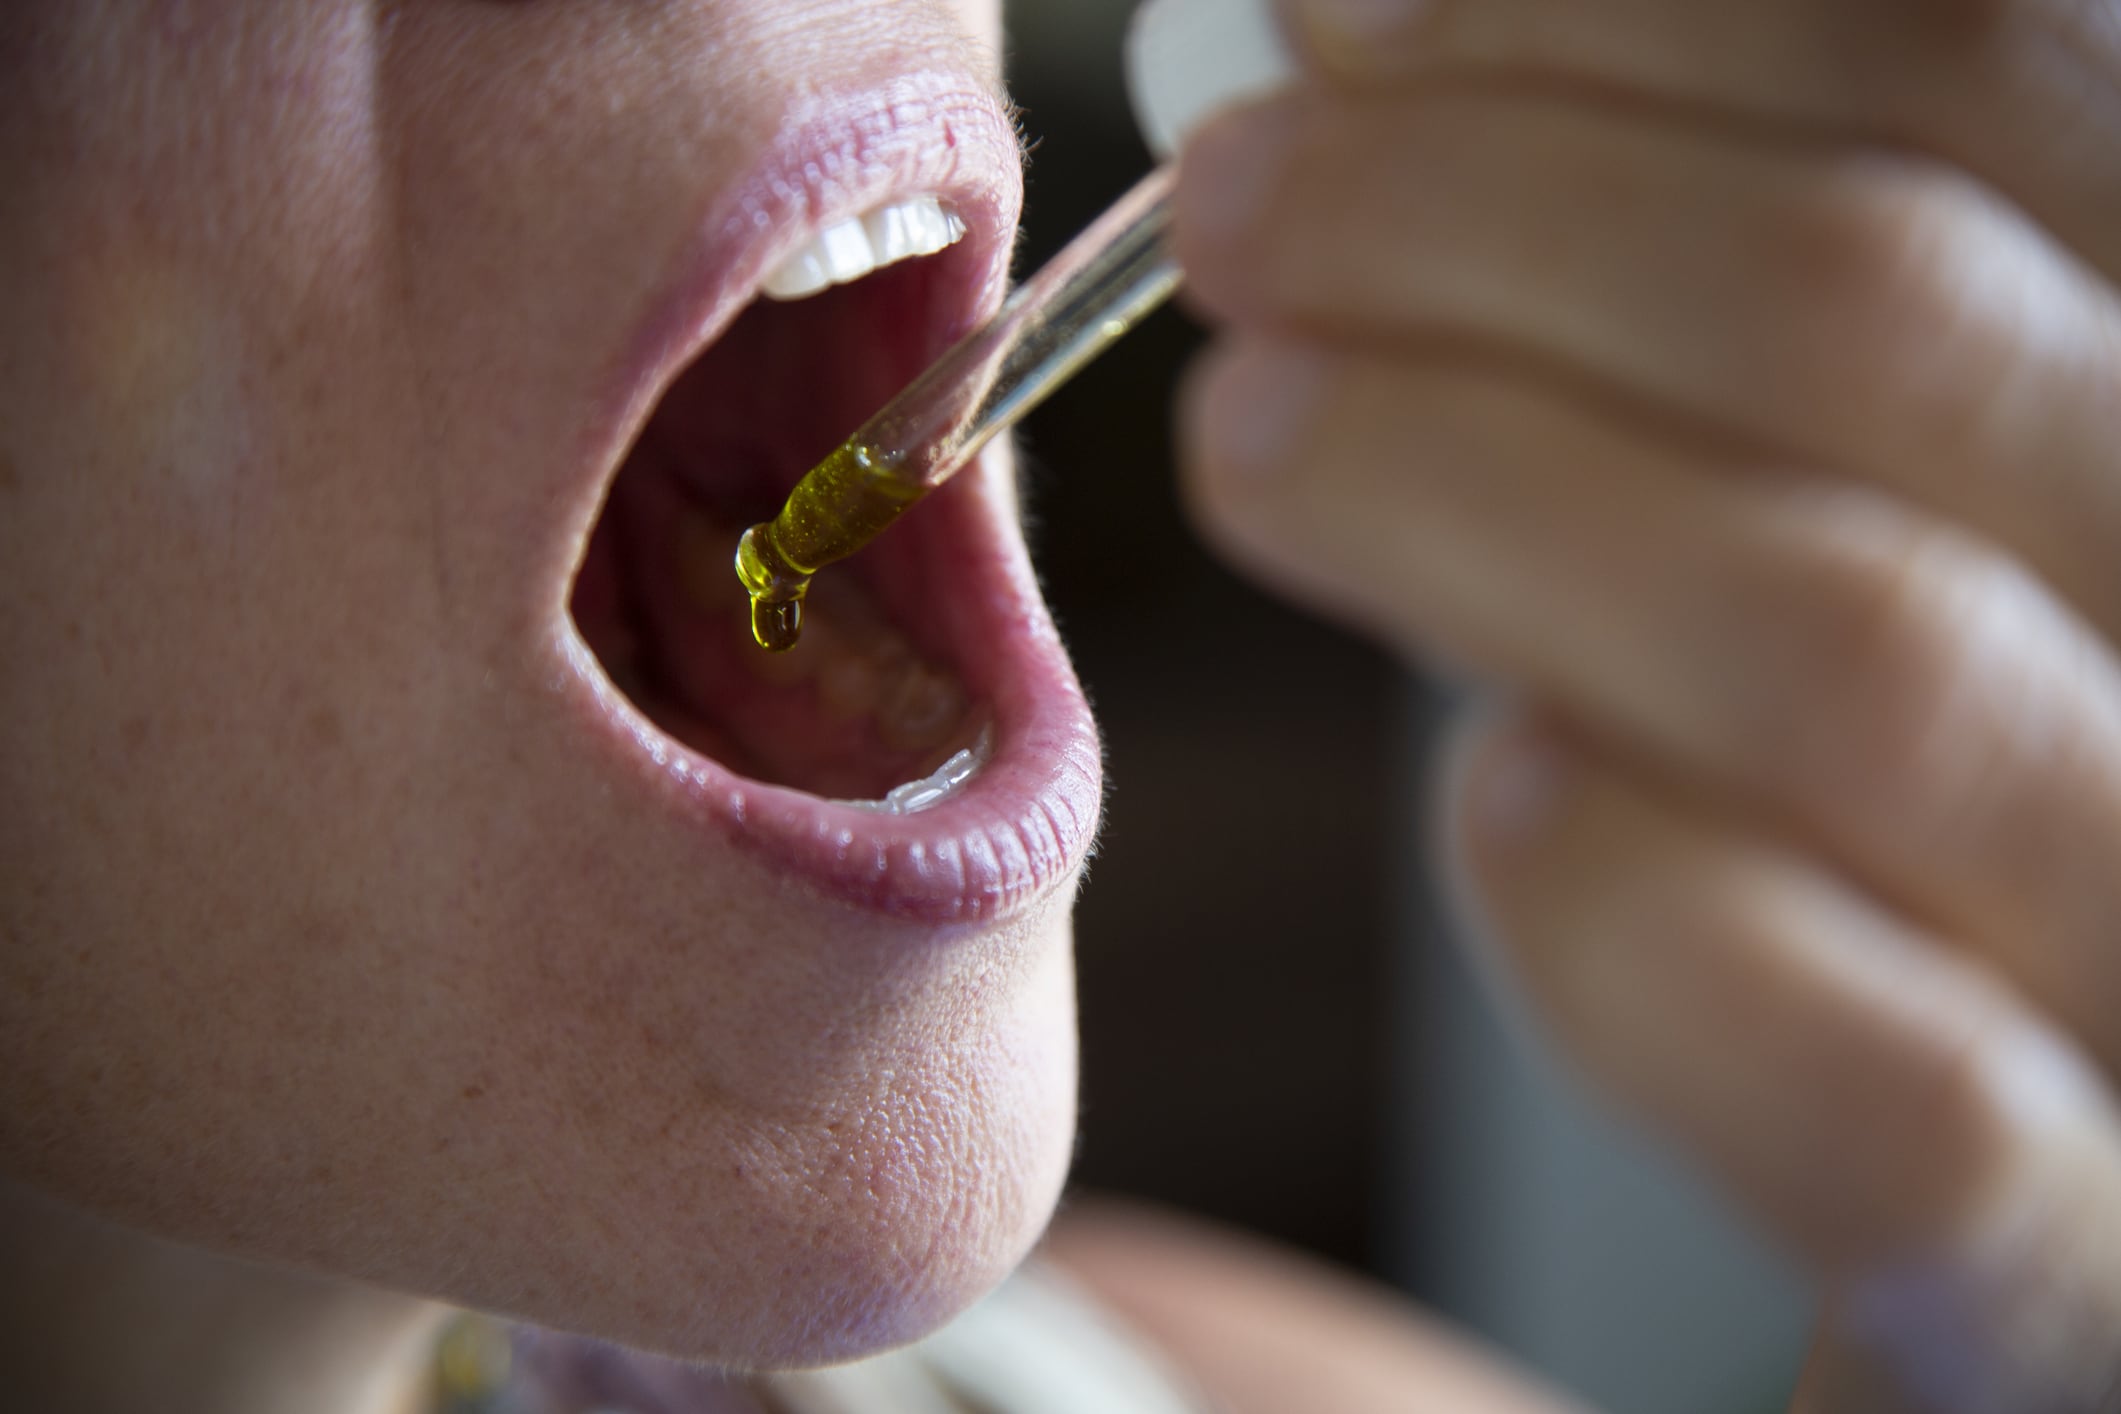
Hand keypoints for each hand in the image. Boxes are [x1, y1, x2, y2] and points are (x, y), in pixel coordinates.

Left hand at [1170, 2, 2120, 1407]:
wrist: (1977, 1180)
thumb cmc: (1864, 802)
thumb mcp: (1807, 473)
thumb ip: (1668, 278)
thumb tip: (1364, 46)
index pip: (2006, 91)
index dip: (1629, 25)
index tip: (1342, 22)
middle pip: (1891, 319)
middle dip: (1481, 218)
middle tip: (1233, 211)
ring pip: (1851, 647)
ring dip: (1470, 494)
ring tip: (1257, 436)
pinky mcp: (2070, 1266)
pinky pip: (1872, 1078)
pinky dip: (1616, 895)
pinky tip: (1502, 802)